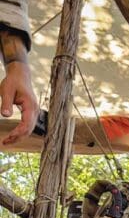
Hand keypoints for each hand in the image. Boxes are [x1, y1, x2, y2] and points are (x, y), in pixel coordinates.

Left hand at [0, 28, 38, 144]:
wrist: (20, 75)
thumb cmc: (13, 82)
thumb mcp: (6, 91)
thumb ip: (6, 103)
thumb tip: (5, 116)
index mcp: (30, 106)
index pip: (26, 124)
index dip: (17, 133)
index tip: (7, 138)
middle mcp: (35, 111)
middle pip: (29, 130)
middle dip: (17, 138)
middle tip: (4, 142)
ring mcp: (34, 112)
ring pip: (29, 129)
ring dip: (19, 136)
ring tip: (7, 141)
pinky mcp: (31, 113)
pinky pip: (28, 126)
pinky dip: (21, 132)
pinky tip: (13, 135)